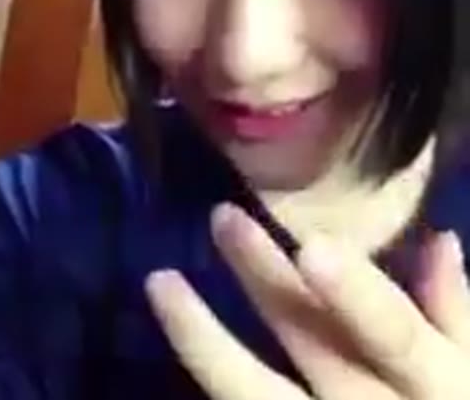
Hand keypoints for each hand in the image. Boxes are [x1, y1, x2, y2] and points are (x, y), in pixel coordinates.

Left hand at [146, 203, 469, 398]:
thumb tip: (441, 240)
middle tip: (222, 217)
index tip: (314, 244)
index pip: (394, 337)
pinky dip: (208, 373)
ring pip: (254, 393)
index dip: (356, 297)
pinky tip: (171, 336)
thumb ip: (457, 314)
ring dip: (201, 337)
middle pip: (312, 344)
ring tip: (159, 281)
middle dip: (267, 280)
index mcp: (430, 385)